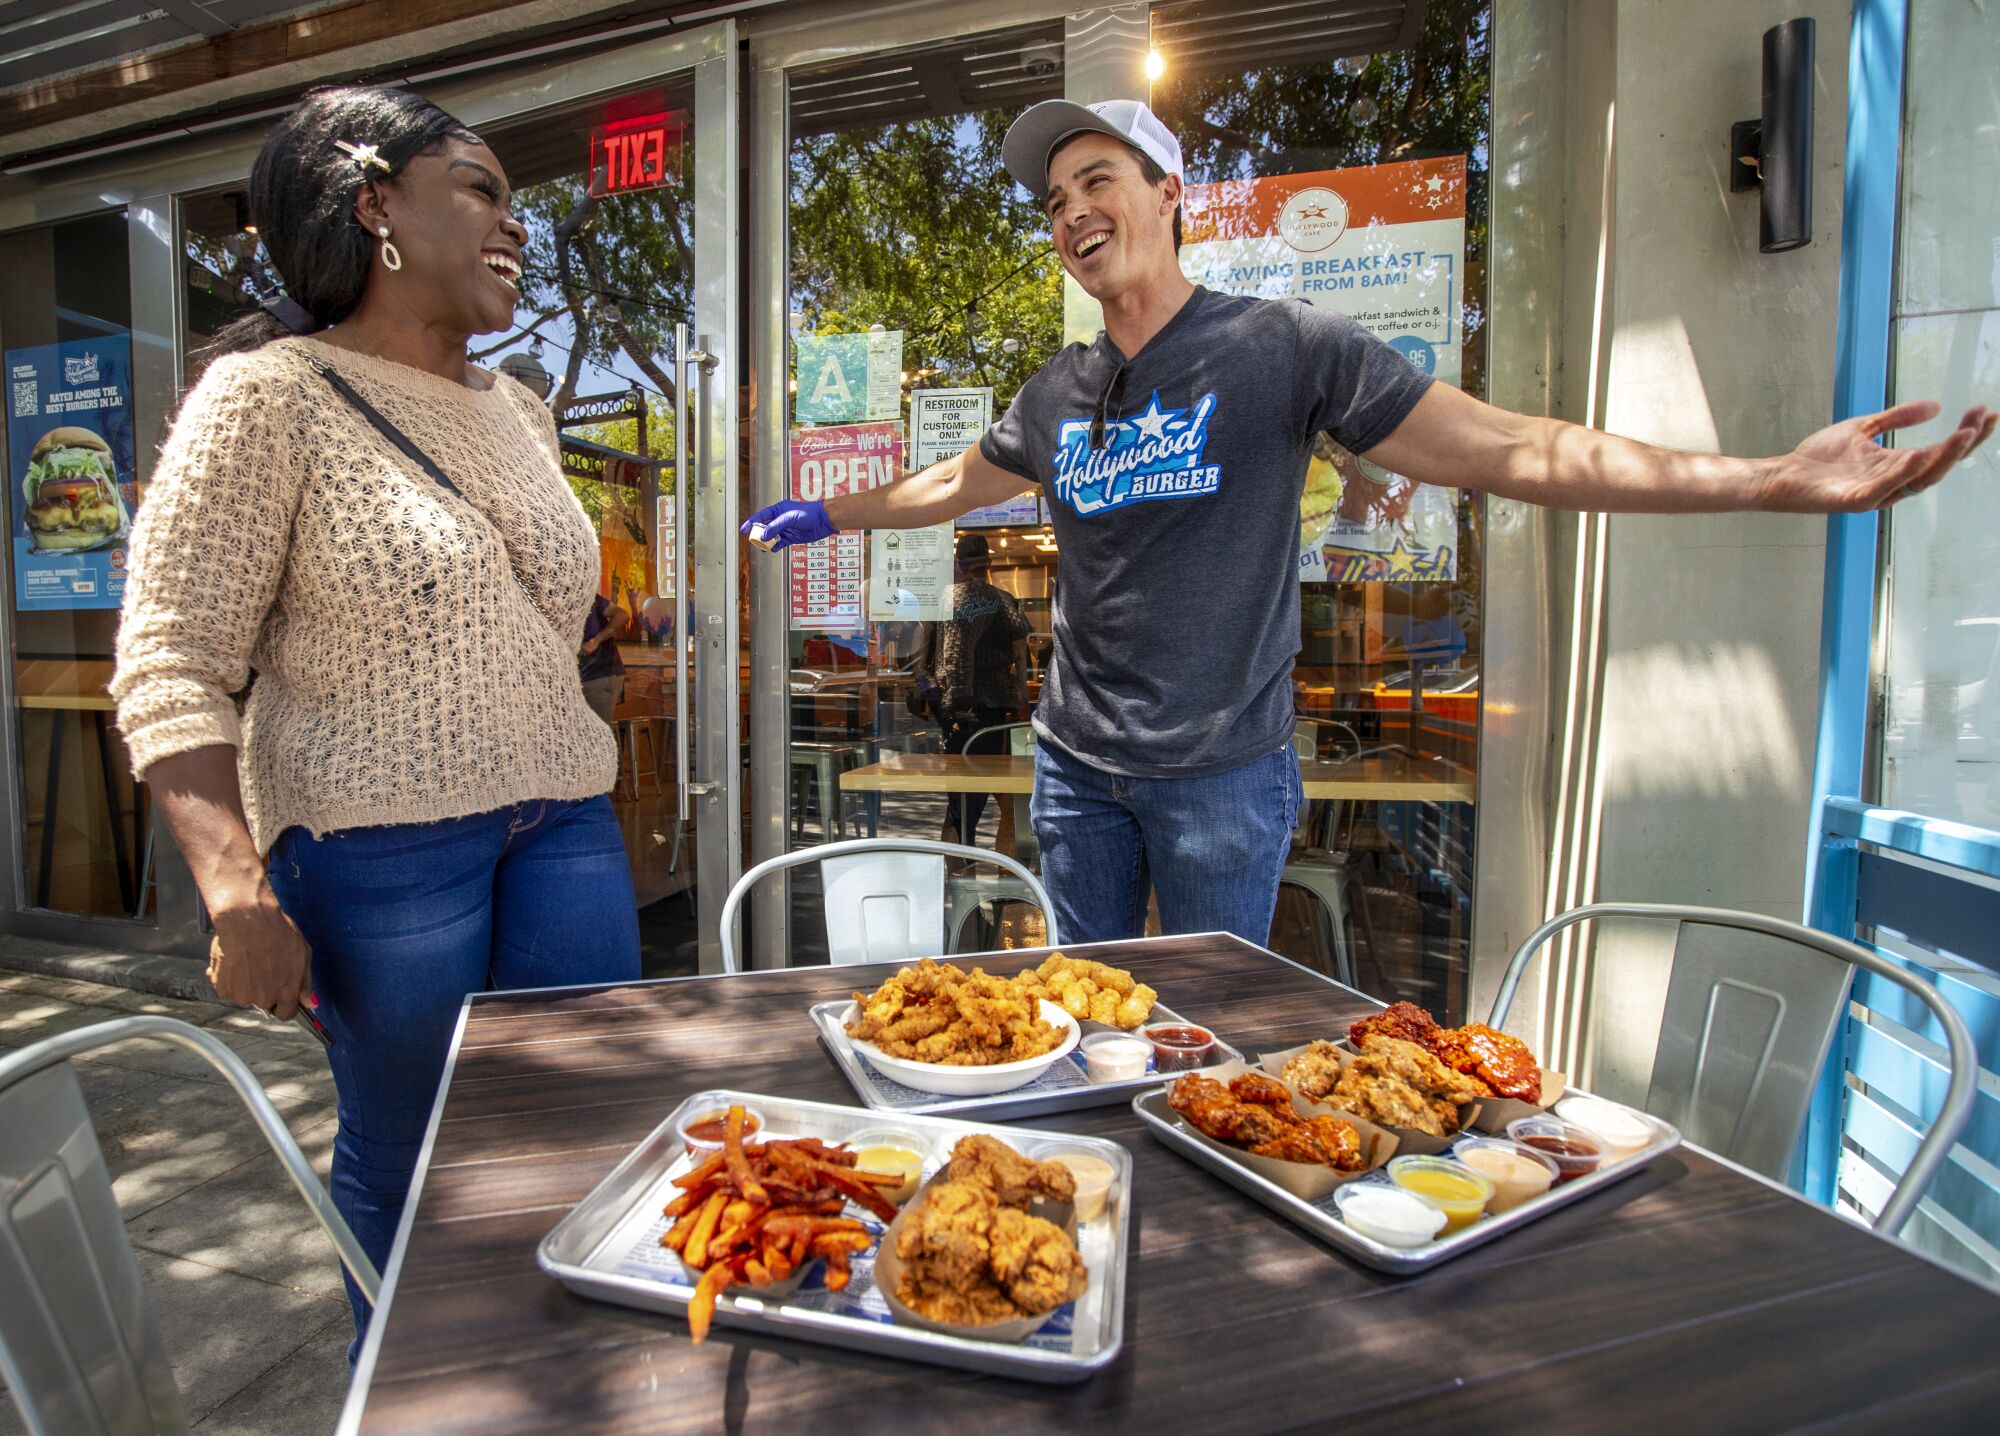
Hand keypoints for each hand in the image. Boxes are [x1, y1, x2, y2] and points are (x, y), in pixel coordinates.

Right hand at [207, 890, 314, 1019]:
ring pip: (246, 995)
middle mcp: (263, 998)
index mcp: (286, 993)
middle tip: (265, 966)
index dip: (285, 1003)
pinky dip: (230, 978)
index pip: (286, 1013)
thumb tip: (310, 1003)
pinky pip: (229, 988)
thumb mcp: (303, 954)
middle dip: (266, 989)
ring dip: (247, 983)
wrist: (247, 920)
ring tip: (250, 960)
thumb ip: (306, 983)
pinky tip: (236, 960)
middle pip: (265, 1003)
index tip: (282, 992)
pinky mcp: (223, 987)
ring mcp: (241, 995)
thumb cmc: (277, 933)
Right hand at [741, 499, 835, 550]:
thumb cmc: (808, 514)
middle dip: (757, 534)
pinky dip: (775, 546)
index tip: (743, 530)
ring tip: (761, 547)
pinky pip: (780, 543)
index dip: (751, 523)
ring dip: (766, 542)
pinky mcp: (791, 537)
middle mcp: (780, 519)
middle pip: (764, 527)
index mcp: (778, 510)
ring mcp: (785, 529)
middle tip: (752, 541)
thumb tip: (763, 536)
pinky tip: (772, 549)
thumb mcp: (789, 518)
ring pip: (771, 536)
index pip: (761, 516)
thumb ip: (775, 527)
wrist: (823, 520)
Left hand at [1761, 401, 1994, 512]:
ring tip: (1963, 435)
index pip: (1940, 451)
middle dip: (1963, 445)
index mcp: (1897, 465)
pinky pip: (1884, 489)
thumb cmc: (1819, 457)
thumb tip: (1937, 406)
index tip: (1987, 412)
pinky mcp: (1853, 501)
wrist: (1782, 476)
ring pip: (1918, 480)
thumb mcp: (1863, 428)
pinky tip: (1918, 454)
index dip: (1966, 434)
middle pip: (1938, 466)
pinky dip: (1902, 473)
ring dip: (1943, 457)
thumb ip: (1897, 418)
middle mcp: (1893, 481)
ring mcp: (1875, 493)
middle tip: (1982, 421)